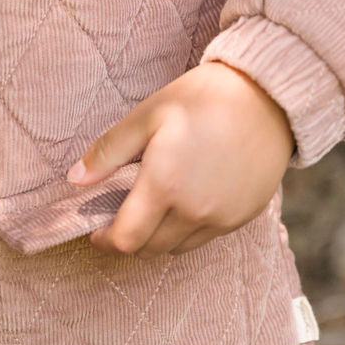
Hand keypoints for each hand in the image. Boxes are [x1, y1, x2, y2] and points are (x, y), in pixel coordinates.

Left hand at [67, 62, 293, 257]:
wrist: (269, 96)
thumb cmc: (204, 98)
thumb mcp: (148, 114)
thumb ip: (108, 151)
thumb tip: (75, 179)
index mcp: (165, 185)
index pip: (125, 239)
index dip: (105, 240)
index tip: (97, 229)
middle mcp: (194, 211)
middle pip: (150, 249)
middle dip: (129, 238)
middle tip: (123, 214)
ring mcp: (222, 218)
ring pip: (178, 248)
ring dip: (158, 236)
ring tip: (155, 206)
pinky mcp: (243, 216)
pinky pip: (206, 237)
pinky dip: (188, 229)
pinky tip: (187, 200)